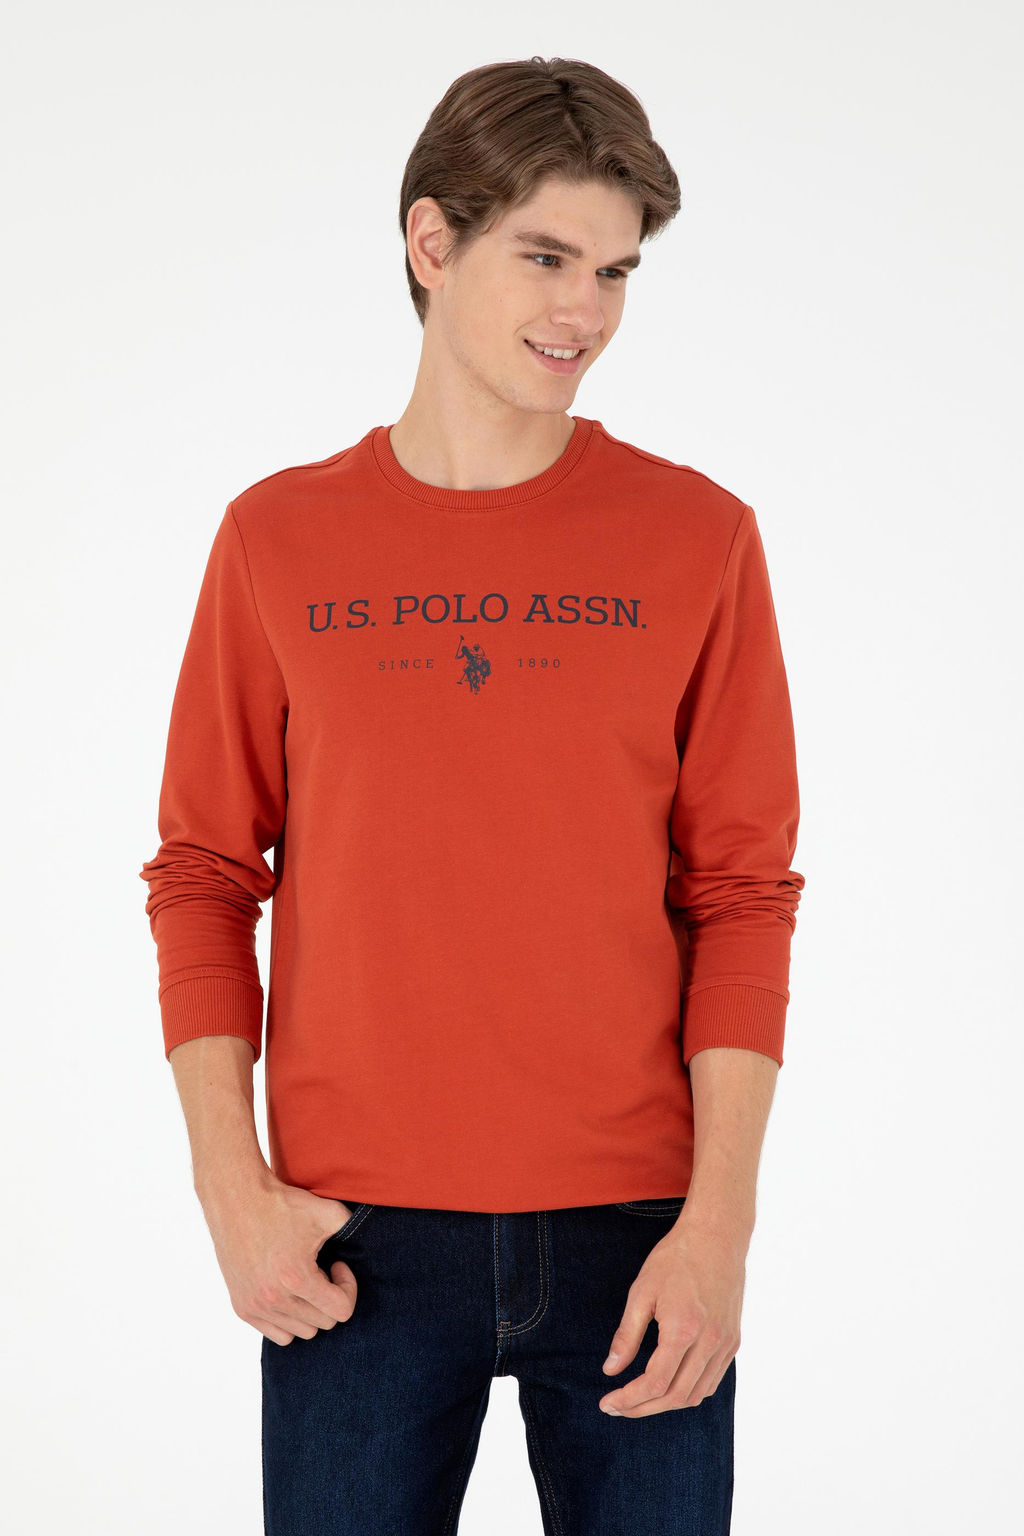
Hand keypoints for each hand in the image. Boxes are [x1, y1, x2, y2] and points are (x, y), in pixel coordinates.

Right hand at [200, 1173, 358, 1345]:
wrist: (236, 1198)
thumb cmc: (282, 1204)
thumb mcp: (327, 1211)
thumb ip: (354, 1229)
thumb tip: (374, 1239)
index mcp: (296, 1278)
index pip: (341, 1312)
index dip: (348, 1287)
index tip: (337, 1265)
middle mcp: (274, 1299)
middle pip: (323, 1323)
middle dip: (330, 1298)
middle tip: (323, 1271)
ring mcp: (255, 1306)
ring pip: (301, 1333)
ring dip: (310, 1311)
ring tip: (306, 1281)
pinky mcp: (242, 1308)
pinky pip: (278, 1334)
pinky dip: (289, 1319)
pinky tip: (288, 1291)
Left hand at [599, 1214, 745, 1416]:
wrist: (716, 1236)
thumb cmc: (675, 1259)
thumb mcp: (641, 1292)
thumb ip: (626, 1336)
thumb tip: (611, 1370)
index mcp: (683, 1330)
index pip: (655, 1383)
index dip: (629, 1399)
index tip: (607, 1402)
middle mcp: (709, 1343)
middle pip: (675, 1397)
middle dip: (642, 1408)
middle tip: (617, 1407)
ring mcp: (725, 1344)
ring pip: (696, 1395)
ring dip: (666, 1405)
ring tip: (639, 1400)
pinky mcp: (733, 1341)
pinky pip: (712, 1381)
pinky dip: (689, 1392)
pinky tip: (669, 1386)